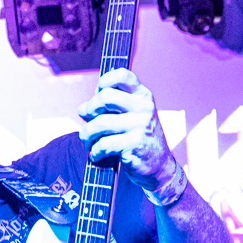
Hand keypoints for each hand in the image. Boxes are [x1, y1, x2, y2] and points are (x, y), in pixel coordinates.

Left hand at [78, 68, 180, 198]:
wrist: (159, 166)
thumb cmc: (139, 139)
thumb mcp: (132, 116)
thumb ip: (110, 107)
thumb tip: (83, 109)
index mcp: (143, 96)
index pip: (122, 75)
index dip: (103, 82)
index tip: (98, 94)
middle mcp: (144, 108)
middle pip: (104, 96)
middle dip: (89, 109)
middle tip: (87, 120)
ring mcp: (140, 126)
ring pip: (99, 123)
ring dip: (87, 134)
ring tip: (87, 141)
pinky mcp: (134, 145)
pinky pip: (104, 144)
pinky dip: (95, 151)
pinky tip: (96, 154)